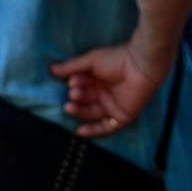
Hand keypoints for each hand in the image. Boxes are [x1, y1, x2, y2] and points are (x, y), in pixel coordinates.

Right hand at [50, 41, 166, 137]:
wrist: (140, 64)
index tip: (70, 81)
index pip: (81, 87)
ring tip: (71, 104)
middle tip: (73, 92)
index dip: (75, 86)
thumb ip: (71, 67)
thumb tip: (51, 70)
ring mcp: (113, 106)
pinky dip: (93, 131)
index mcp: (97, 80)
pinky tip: (80, 131)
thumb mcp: (90, 61)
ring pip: (92, 113)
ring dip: (80, 111)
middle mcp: (104, 94)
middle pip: (85, 101)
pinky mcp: (122, 116)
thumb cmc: (116, 58)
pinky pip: (106, 127)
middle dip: (77, 98)